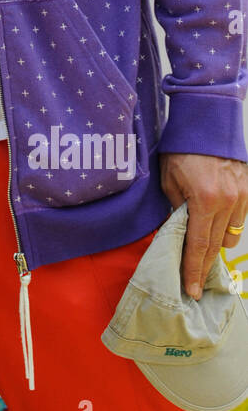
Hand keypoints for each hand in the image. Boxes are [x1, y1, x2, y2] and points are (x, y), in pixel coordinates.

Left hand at [159, 152, 247, 299]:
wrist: (207, 121)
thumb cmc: (181, 148)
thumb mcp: (169, 180)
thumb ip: (176, 210)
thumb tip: (178, 233)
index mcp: (204, 200)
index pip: (198, 245)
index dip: (193, 270)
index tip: (191, 289)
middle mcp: (228, 202)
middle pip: (216, 246)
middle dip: (203, 265)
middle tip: (194, 282)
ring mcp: (242, 196)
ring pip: (230, 236)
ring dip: (215, 242)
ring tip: (200, 244)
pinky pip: (239, 220)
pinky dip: (226, 225)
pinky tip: (213, 222)